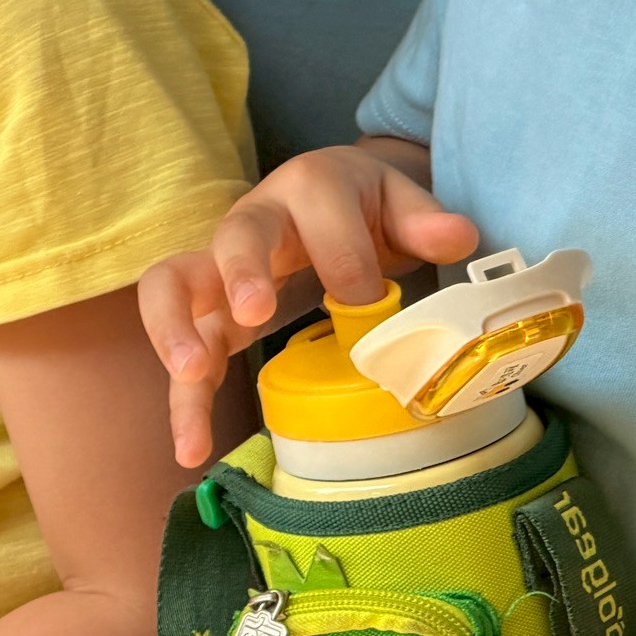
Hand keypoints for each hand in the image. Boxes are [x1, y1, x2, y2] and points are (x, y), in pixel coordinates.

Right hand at [137, 138, 476, 466]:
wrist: (327, 197)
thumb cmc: (365, 206)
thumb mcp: (400, 201)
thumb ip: (426, 220)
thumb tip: (460, 237)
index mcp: (310, 187)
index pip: (321, 219)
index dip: (344, 261)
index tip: (367, 300)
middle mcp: (255, 221)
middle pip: (232, 236)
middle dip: (240, 274)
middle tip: (254, 314)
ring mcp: (224, 270)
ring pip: (175, 286)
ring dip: (177, 329)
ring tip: (192, 375)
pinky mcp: (212, 315)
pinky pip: (188, 352)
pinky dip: (185, 401)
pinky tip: (190, 448)